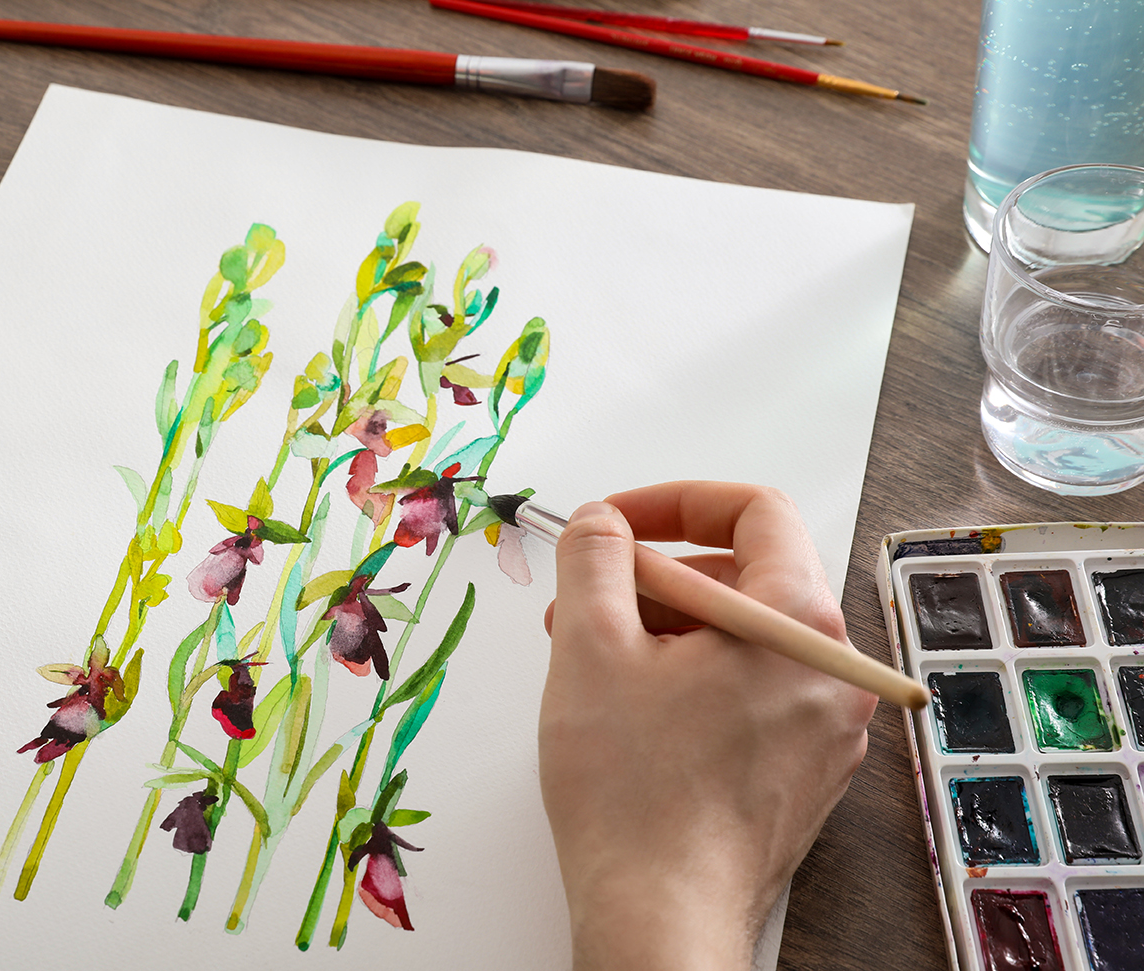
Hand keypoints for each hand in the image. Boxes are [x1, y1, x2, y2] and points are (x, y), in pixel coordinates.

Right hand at [537, 482, 875, 970]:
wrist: (661, 918)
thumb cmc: (633, 792)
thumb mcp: (592, 644)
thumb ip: (595, 555)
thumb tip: (602, 521)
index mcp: (799, 623)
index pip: (754, 510)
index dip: (674, 501)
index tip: (615, 524)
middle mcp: (831, 670)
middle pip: (747, 576)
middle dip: (656, 575)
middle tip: (588, 600)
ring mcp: (825, 728)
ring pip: (743, 638)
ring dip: (665, 628)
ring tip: (593, 662)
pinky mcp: (803, 772)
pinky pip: (751, 692)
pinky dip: (691, 679)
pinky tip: (630, 711)